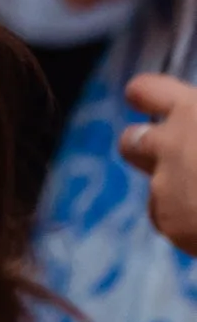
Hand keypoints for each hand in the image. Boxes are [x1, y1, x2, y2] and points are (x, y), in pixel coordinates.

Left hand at [125, 74, 196, 252]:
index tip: (146, 104)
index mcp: (194, 109)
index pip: (146, 90)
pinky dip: (192, 231)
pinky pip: (173, 226)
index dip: (147, 100)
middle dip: (147, 154)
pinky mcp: (170, 223)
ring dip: (177, 199)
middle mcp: (171, 142)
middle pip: (131, 141)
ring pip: (155, 192)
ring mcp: (165, 183)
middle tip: (180, 165)